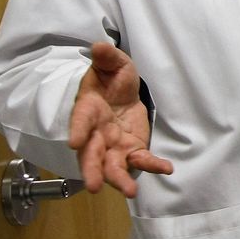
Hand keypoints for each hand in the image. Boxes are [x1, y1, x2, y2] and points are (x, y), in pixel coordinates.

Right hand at [67, 42, 172, 197]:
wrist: (122, 91)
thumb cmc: (111, 78)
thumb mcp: (113, 63)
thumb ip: (106, 57)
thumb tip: (99, 46)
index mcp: (88, 109)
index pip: (80, 120)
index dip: (77, 130)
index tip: (73, 141)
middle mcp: (96, 133)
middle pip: (91, 155)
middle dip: (92, 170)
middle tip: (94, 186)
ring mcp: (113, 145)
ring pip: (112, 166)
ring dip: (119, 179)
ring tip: (130, 192)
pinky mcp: (132, 150)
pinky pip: (141, 160)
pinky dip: (152, 165)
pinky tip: (166, 168)